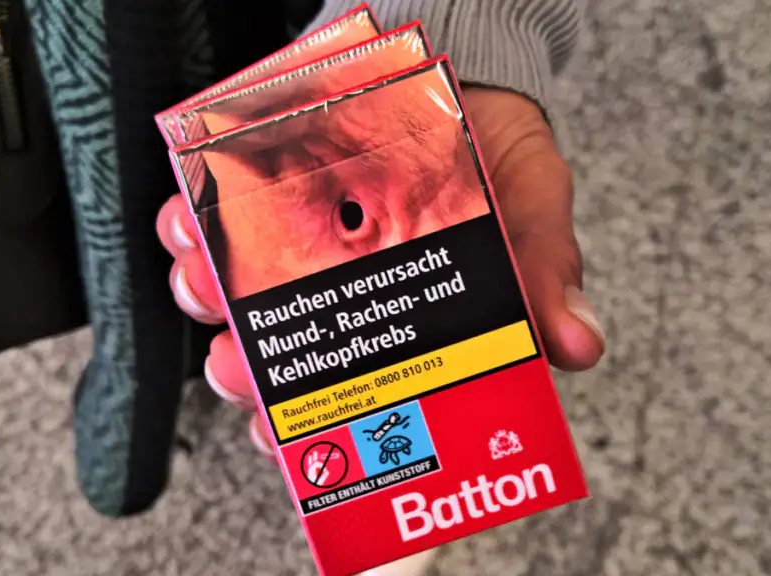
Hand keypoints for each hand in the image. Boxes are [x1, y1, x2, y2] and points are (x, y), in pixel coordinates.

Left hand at [155, 86, 604, 456]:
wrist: (461, 67)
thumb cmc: (498, 148)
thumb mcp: (533, 206)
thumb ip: (547, 273)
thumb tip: (579, 347)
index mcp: (408, 321)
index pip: (363, 396)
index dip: (324, 429)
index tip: (294, 442)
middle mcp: (347, 293)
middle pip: (284, 361)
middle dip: (249, 373)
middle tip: (238, 368)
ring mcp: (301, 247)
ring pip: (235, 298)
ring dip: (209, 299)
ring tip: (208, 287)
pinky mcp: (269, 196)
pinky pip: (212, 222)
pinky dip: (191, 228)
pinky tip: (191, 225)